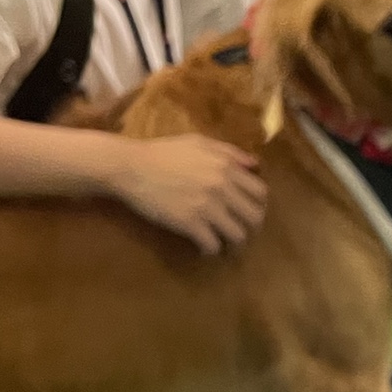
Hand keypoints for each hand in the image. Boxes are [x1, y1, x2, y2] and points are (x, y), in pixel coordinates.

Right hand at [109, 134, 268, 254]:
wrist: (131, 166)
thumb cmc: (163, 152)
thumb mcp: (199, 142)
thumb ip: (230, 152)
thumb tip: (255, 165)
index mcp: (227, 167)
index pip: (261, 193)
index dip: (257, 203)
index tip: (247, 209)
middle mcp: (222, 188)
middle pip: (254, 218)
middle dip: (250, 226)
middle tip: (238, 227)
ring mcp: (207, 207)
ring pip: (238, 236)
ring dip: (232, 240)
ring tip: (223, 239)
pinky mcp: (190, 224)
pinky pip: (212, 245)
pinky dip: (210, 249)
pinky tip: (204, 246)